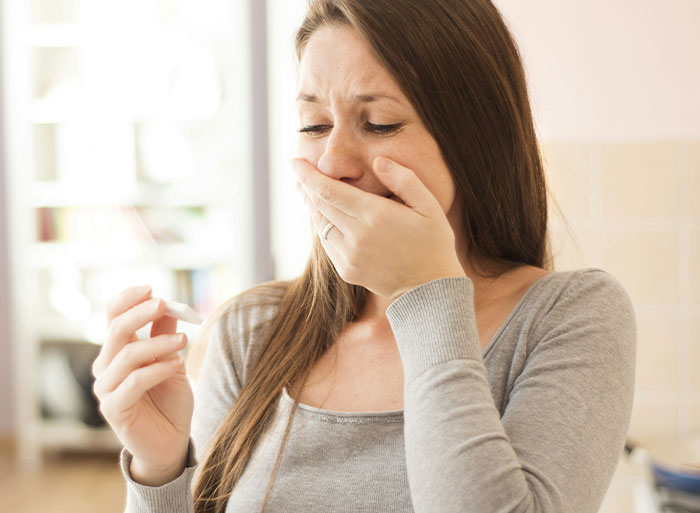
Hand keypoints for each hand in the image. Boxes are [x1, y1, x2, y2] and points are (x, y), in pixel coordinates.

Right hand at [92, 285, 193, 483]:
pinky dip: (157, 369)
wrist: (171, 441)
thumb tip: (169, 304)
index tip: (152, 288)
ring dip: (158, 343)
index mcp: (117, 351)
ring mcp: (106, 389)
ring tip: (183, 340)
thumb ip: (166, 334)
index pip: (113, 317)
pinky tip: (177, 365)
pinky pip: (134, 382)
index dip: (128, 299)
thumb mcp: (172, 360)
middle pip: (116, 330)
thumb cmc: (169, 400)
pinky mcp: (113, 409)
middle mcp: (105, 367)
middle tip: (164, 303)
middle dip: (141, 312)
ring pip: (127, 355)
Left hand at [292, 156, 465, 300]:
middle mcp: (356, 236)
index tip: (295, 162)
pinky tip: (323, 216)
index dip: (308, 175)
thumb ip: (404, 179)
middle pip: (320, 205)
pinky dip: (322, 226)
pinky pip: (326, 243)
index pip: (329, 190)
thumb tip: (378, 161)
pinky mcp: (346, 270)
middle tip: (299, 171)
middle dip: (306, 186)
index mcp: (375, 215)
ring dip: (311, 206)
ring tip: (305, 191)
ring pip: (320, 224)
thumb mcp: (429, 206)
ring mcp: (349, 256)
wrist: (430, 291)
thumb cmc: (433, 243)